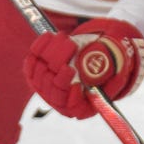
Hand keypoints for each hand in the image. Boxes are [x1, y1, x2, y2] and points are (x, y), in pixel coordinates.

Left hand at [22, 18, 143, 117]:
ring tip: (69, 39)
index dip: (72, 98)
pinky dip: (40, 47)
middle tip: (73, 46)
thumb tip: (112, 77)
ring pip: (42, 72)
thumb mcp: (112, 70)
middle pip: (54, 88)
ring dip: (55, 52)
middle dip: (62, 64)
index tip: (76, 84)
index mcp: (80, 107)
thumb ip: (111, 76)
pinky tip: (51, 35)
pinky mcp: (33, 73)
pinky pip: (31, 62)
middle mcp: (60, 101)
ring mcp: (45, 88)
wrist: (85, 55)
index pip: (72, 108)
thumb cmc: (101, 65)